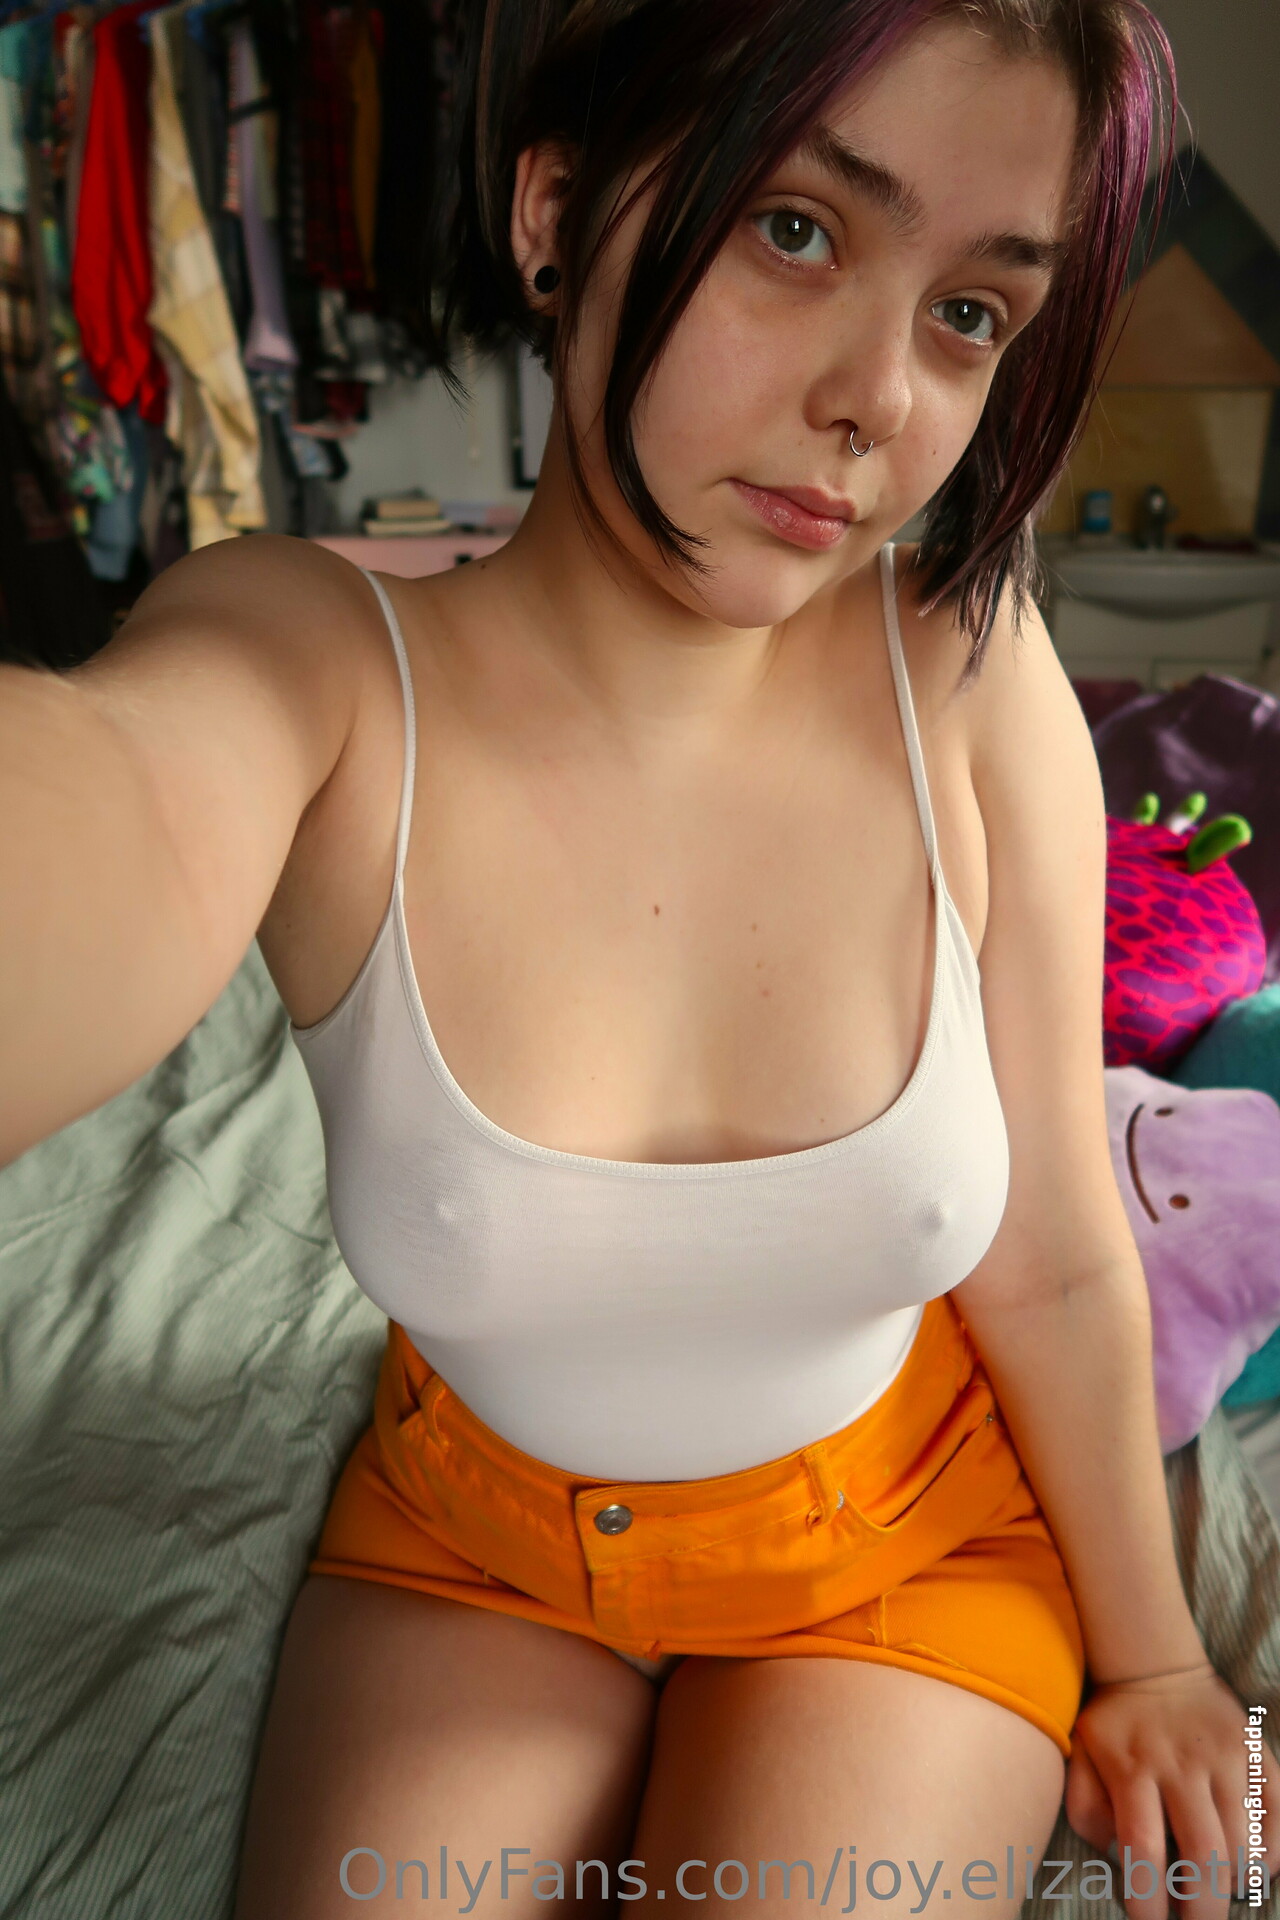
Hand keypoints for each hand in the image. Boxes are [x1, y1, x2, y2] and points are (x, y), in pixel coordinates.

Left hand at [1065, 1664, 1279, 1919]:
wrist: (1156, 1663)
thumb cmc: (1114, 1724)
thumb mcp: (1080, 1754)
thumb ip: (1087, 1808)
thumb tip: (1119, 1859)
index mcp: (1133, 1767)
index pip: (1143, 1847)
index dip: (1148, 1899)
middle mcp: (1183, 1764)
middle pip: (1204, 1854)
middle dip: (1203, 1909)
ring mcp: (1226, 1759)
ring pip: (1244, 1844)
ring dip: (1233, 1883)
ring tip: (1218, 1890)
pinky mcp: (1258, 1755)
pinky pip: (1278, 1819)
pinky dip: (1268, 1856)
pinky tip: (1247, 1865)